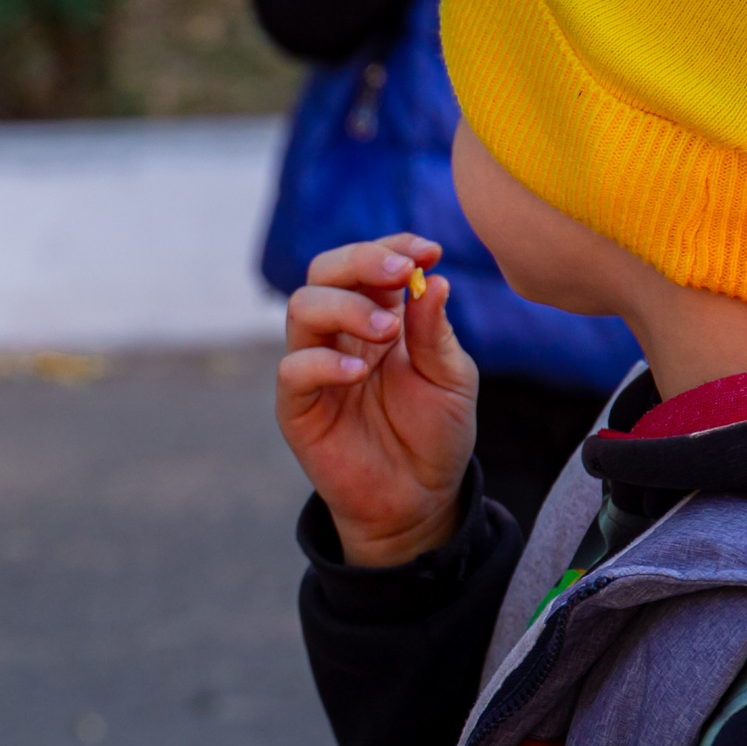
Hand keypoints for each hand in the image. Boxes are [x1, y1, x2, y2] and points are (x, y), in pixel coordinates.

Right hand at [276, 234, 476, 567]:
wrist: (419, 498)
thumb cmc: (435, 434)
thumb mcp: (452, 379)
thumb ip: (436, 332)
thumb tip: (435, 280)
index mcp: (379, 317)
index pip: (368, 263)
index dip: (392, 246)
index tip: (429, 250)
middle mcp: (340, 334)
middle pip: (324, 271)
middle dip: (361, 260)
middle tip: (402, 273)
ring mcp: (315, 367)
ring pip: (302, 308)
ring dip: (345, 307)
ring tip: (388, 331)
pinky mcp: (298, 407)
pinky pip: (294, 369)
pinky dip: (324, 363)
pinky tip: (359, 372)